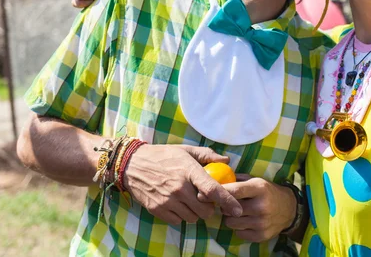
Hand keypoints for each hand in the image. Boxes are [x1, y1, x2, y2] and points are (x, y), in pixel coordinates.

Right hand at [122, 144, 242, 225]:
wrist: (133, 164)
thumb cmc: (163, 156)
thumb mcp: (186, 150)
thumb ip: (207, 155)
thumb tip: (226, 161)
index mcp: (188, 170)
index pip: (212, 190)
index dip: (228, 201)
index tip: (238, 209)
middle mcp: (178, 187)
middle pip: (205, 210)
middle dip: (209, 208)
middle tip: (205, 200)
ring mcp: (167, 200)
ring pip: (192, 218)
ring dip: (195, 213)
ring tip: (189, 200)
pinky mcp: (157, 210)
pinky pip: (178, 221)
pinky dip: (181, 216)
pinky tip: (177, 204)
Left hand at [219, 175, 296, 242]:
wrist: (289, 208)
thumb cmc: (268, 192)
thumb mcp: (257, 180)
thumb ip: (238, 180)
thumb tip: (217, 180)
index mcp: (260, 189)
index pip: (235, 190)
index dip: (220, 191)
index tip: (210, 192)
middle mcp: (261, 206)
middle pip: (229, 209)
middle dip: (224, 206)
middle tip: (227, 204)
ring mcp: (261, 223)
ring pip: (231, 223)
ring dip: (230, 218)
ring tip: (236, 213)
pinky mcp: (261, 235)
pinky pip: (238, 233)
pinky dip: (239, 228)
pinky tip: (245, 221)